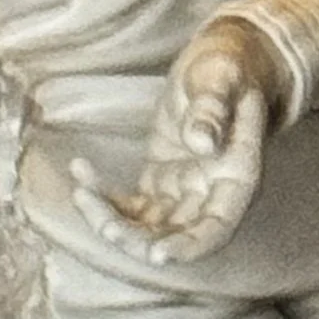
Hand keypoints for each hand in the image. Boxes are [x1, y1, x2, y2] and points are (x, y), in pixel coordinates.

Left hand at [74, 17, 285, 265]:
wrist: (222, 64)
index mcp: (237, 176)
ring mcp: (185, 191)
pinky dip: (104, 196)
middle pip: (175, 235)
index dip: (189, 246)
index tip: (157, 255)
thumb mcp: (220, 78)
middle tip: (102, 222)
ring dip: (112, 220)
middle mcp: (212, 193)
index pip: (217, 227)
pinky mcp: (161, 182)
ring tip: (81, 193)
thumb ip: (213, 110)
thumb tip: (202, 144)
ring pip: (148, 226)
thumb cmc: (227, 68)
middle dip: (136, 238)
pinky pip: (131, 204)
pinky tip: (80, 170)